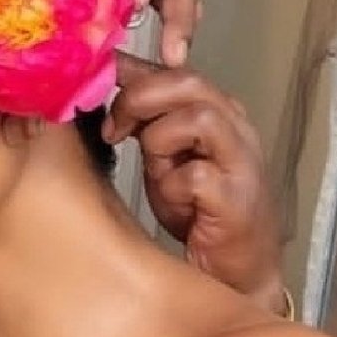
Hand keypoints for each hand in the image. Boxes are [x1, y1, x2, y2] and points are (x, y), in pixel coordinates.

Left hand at [105, 53, 286, 308]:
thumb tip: (98, 89)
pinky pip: (196, 175)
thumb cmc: (198, 212)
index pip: (173, 69)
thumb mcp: (161, 158)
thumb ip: (141, 123)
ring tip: (153, 169)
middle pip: (187, 82)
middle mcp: (234, 126)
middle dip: (137, 99)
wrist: (236, 268)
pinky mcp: (237, 198)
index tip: (96, 85)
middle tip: (113, 131)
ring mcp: (240, 161)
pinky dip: (172, 187)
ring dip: (159, 141)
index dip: (131, 70)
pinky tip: (173, 203)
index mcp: (215, 110)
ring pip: (197, 118)